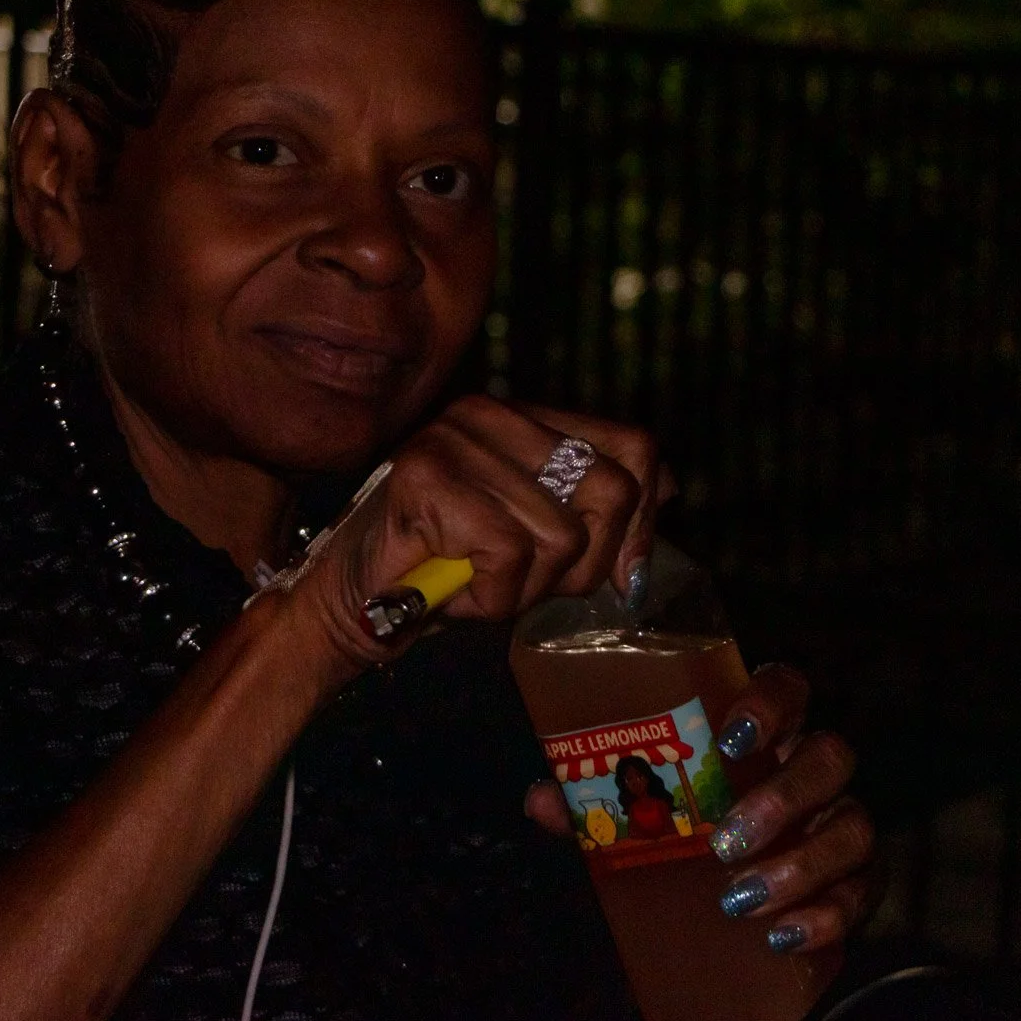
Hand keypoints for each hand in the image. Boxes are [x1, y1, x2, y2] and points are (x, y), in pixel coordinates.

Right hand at [276, 395, 668, 675]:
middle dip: (583, 566)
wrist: (351, 607)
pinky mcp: (426, 477)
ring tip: (475, 584)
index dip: (644, 518)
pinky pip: (508, 555)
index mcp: (522, 418)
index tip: (624, 574)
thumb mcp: (534, 539)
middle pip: (611, 491)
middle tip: (526, 585)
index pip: (633, 445)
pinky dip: (488, 596)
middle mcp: (490, 413)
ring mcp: (455, 439)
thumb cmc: (443, 575)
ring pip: (560, 537)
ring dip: (523, 590)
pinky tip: (452, 589)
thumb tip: (668, 489)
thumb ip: (590, 509)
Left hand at [524, 664, 880, 953]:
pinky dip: (827, 917)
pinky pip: (864, 893)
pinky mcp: (857, 881)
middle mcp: (811, 766)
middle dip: (783, 800)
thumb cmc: (682, 821)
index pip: (787, 687)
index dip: (770, 704)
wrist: (731, 891)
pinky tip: (783, 935)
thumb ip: (593, 797)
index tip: (732, 739)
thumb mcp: (637, 806)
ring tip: (741, 901)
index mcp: (761, 730)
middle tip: (725, 843)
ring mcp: (841, 821)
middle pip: (830, 758)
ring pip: (854, 828)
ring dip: (800, 866)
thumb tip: (540, 800)